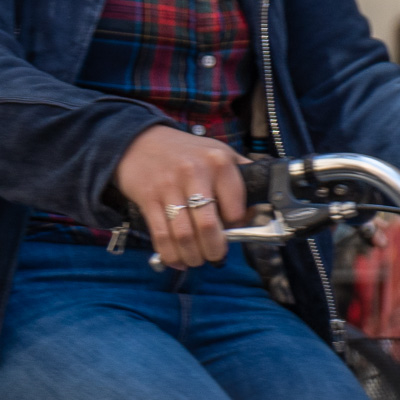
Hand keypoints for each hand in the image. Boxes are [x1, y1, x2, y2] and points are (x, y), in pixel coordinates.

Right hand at [113, 125, 249, 268]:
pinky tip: (176, 258)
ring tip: (196, 258)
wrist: (142, 141)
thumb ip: (241, 175)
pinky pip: (161, 236)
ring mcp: (169, 186)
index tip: (232, 233)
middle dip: (214, 250)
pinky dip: (170, 255)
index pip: (236, 209)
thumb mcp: (219, 152)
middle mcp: (195, 172)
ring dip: (193, 256)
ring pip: (184, 236)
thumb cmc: (187, 153)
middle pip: (209, 227)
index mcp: (219, 162)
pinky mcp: (148, 198)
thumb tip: (258, 210)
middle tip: (215, 255)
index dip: (236, 229)